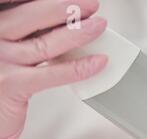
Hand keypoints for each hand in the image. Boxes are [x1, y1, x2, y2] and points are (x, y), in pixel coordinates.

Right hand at [0, 0, 107, 138]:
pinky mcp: (12, 85)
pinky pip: (51, 74)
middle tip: (90, 4)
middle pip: (32, 16)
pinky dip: (78, 68)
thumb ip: (27, 34)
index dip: (47, 1)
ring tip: (98, 26)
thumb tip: (64, 22)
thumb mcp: (8, 49)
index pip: (20, 6)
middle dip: (66, 8)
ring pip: (44, 43)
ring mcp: (0, 61)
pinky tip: (97, 62)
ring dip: (77, 33)